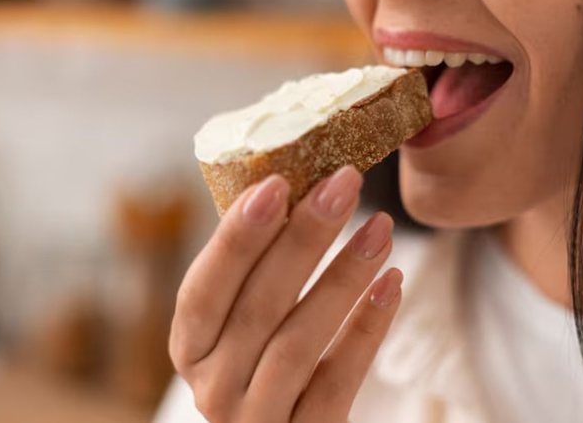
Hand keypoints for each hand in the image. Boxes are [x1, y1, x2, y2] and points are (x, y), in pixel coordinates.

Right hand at [170, 166, 402, 422]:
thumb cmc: (264, 361)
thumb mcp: (243, 322)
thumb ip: (255, 270)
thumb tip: (296, 184)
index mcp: (190, 347)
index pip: (204, 289)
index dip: (236, 236)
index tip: (276, 182)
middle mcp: (213, 389)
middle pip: (258, 308)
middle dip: (303, 239)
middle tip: (344, 184)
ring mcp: (258, 419)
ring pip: (298, 343)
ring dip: (342, 278)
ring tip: (381, 227)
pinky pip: (339, 381)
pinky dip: (366, 329)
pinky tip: (392, 282)